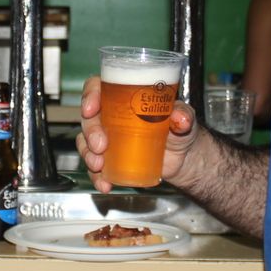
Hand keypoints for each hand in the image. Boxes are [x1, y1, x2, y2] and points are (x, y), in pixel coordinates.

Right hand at [75, 75, 200, 192]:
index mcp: (124, 97)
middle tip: (100, 145)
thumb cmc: (180, 130)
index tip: (91, 109)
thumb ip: (184, 115)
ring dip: (88, 155)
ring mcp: (109, 138)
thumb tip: (180, 118)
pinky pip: (95, 166)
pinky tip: (104, 183)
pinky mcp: (111, 159)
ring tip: (99, 166)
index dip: (90, 95)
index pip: (98, 88)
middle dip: (90, 131)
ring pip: (86, 142)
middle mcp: (112, 115)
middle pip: (89, 117)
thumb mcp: (185, 118)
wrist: (184, 158)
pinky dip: (96, 176)